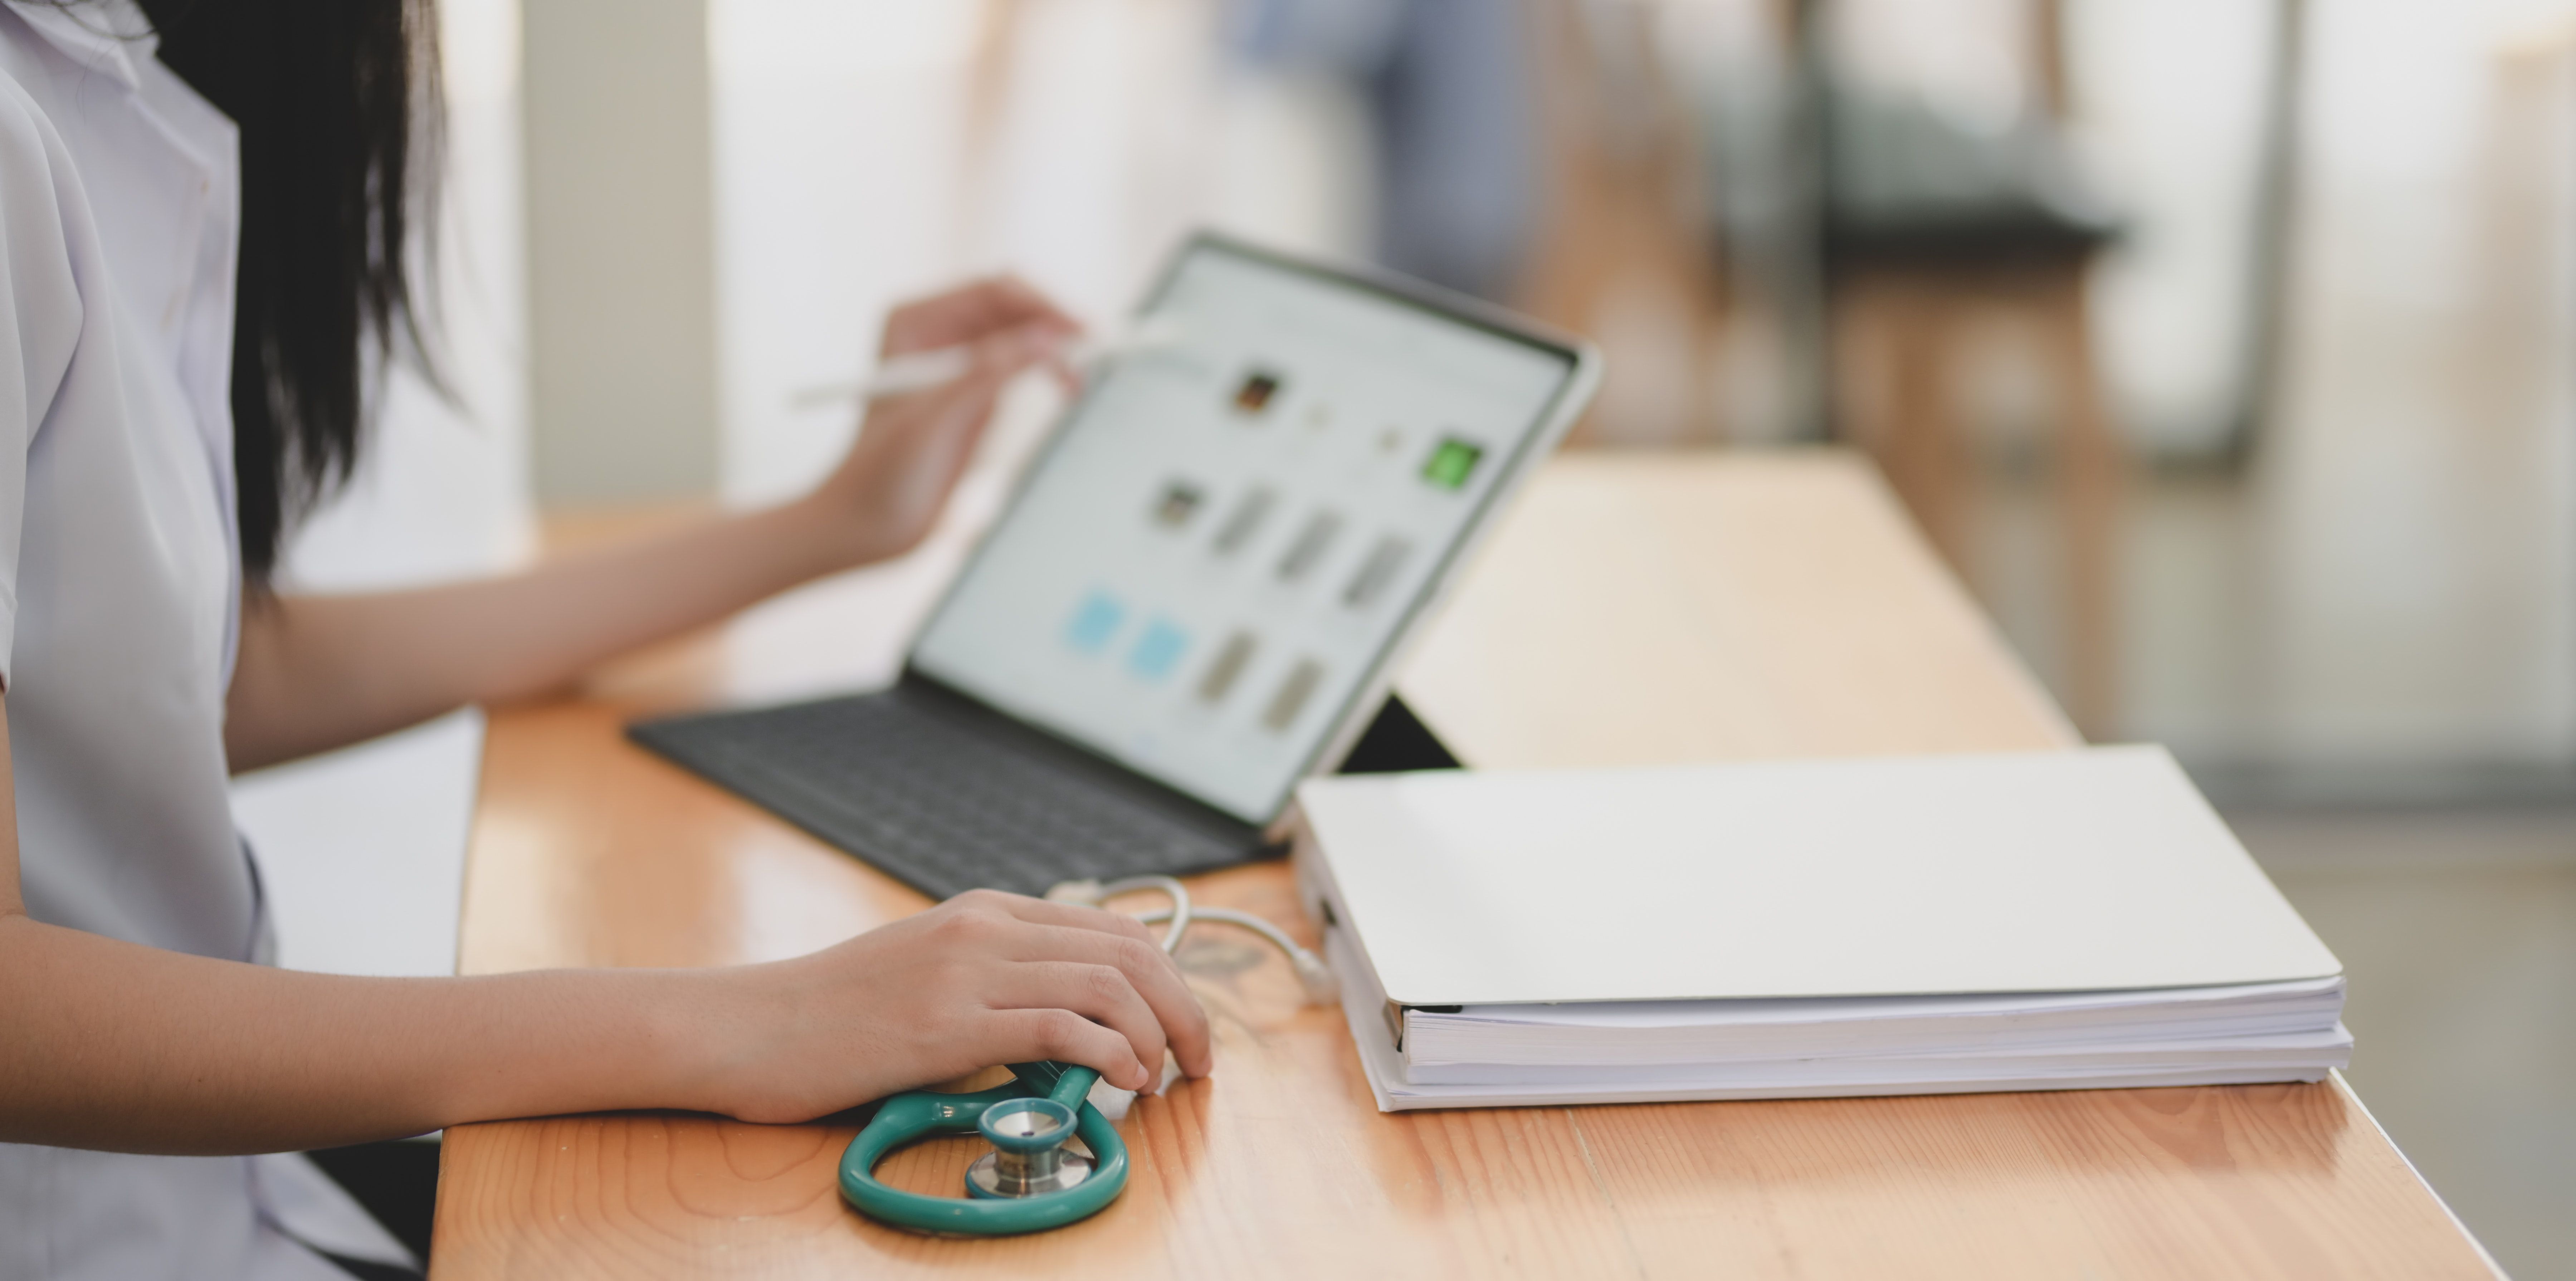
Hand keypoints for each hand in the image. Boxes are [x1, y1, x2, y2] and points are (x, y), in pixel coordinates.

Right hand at [701, 890, 1214, 1123]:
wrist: (750, 1027)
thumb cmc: (836, 1015)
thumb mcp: (932, 976)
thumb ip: (999, 986)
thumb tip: (1071, 1029)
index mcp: (988, 913)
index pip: (1115, 931)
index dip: (1170, 980)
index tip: (1184, 1029)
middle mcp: (986, 929)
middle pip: (1128, 952)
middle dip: (1183, 1008)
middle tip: (1198, 1061)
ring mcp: (966, 971)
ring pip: (1106, 983)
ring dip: (1156, 1034)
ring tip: (1163, 1078)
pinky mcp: (946, 1023)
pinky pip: (1059, 1027)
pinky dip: (1108, 1053)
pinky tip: (1118, 1081)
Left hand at [802, 277, 1081, 567]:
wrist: (867, 524)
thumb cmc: (880, 472)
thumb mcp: (937, 418)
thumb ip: (989, 373)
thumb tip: (1046, 340)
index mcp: (914, 322)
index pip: (991, 292)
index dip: (1039, 306)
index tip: (1075, 332)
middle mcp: (937, 333)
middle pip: (1013, 309)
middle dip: (1053, 326)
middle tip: (1093, 353)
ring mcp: (959, 362)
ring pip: (1024, 336)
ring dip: (1056, 351)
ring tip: (1079, 381)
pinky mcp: (976, 392)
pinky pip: (1022, 366)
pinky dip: (1049, 372)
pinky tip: (1067, 387)